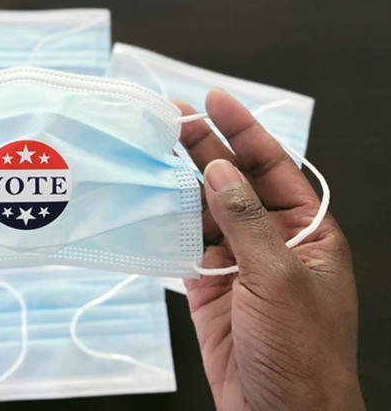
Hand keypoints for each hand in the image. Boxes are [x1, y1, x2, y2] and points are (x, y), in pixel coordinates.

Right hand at [175, 89, 363, 410]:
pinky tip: (149, 202)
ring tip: (151, 151)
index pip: (272, 166)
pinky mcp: (208, 287)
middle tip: (170, 118)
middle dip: (203, 148)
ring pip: (204, 211)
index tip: (215, 100)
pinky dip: (165, 224)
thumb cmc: (303, 353)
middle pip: (232, 182)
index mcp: (305, 231)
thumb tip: (219, 172)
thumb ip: (245, 222)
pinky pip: (184, 245)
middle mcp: (269, 240)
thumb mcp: (279, 279)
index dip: (243, 130)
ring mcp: (237, 263)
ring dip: (179, 183)